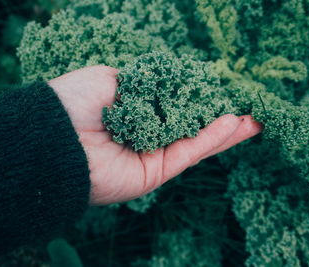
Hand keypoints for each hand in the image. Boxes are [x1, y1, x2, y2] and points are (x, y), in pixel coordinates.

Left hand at [48, 66, 262, 204]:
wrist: (54, 136)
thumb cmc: (76, 102)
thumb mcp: (111, 79)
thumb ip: (142, 84)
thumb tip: (165, 84)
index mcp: (136, 113)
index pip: (175, 106)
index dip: (199, 99)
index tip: (220, 90)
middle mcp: (146, 135)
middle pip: (191, 127)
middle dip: (220, 118)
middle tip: (249, 108)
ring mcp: (151, 155)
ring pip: (196, 143)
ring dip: (226, 132)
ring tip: (254, 120)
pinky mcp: (154, 173)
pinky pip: (187, 154)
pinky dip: (210, 140)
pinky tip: (232, 125)